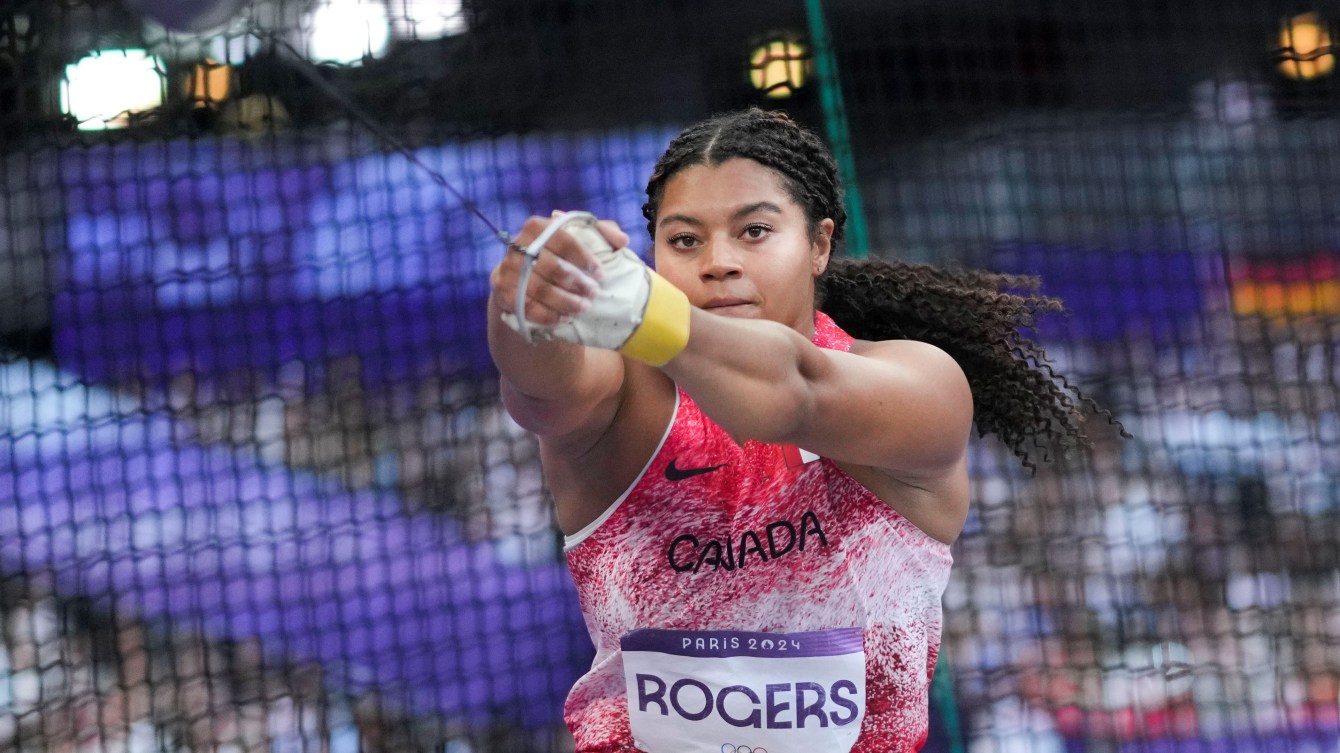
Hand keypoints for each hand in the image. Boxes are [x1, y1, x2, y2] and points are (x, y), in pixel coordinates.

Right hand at [489, 212, 619, 328]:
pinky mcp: (502, 291)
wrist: (526, 277)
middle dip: (576, 282)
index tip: (600, 273)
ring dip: (564, 301)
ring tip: (582, 308)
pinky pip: (526, 306)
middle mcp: (517, 245)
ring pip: (538, 289)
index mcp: (536, 226)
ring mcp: (507, 269)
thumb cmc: (560, 255)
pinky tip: (564, 318)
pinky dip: (547, 315)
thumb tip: (622, 240)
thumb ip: (603, 233)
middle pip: (550, 266)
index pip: (561, 239)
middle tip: (594, 294)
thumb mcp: (581, 238)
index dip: (583, 257)